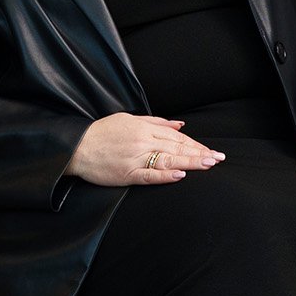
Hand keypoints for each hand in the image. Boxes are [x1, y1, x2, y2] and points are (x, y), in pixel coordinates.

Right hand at [68, 114, 224, 186]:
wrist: (77, 147)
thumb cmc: (102, 133)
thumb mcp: (129, 119)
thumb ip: (155, 122)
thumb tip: (179, 125)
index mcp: (144, 128)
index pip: (176, 137)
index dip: (195, 144)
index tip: (211, 151)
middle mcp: (143, 142)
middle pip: (176, 147)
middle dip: (199, 153)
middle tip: (218, 159)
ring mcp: (135, 158)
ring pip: (168, 160)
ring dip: (190, 162)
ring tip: (208, 164)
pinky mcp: (127, 174)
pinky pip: (150, 175)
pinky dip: (166, 175)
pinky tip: (180, 174)